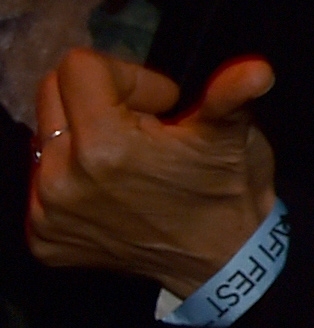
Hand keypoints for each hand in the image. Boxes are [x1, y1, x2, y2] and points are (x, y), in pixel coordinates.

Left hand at [28, 52, 277, 297]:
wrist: (220, 259)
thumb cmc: (227, 187)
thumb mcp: (233, 134)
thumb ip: (232, 96)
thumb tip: (258, 71)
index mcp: (104, 147)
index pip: (80, 68)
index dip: (130, 76)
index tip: (162, 106)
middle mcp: (60, 180)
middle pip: (53, 94)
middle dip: (100, 97)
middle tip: (143, 127)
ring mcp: (46, 213)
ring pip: (46, 136)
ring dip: (83, 136)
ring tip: (127, 160)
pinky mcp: (41, 237)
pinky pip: (42, 181)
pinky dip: (74, 177)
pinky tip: (112, 190)